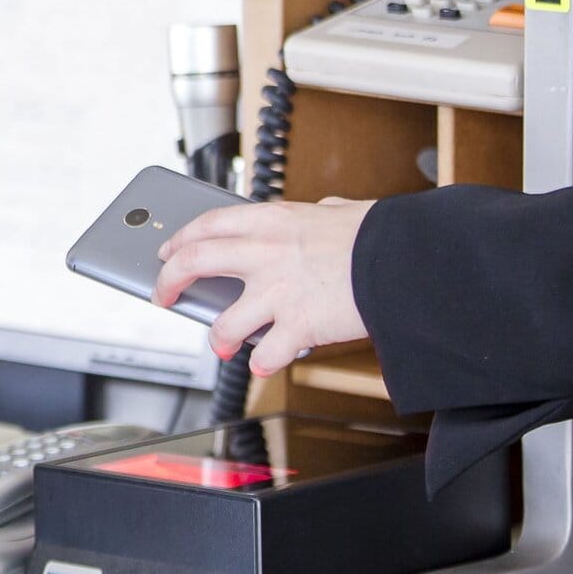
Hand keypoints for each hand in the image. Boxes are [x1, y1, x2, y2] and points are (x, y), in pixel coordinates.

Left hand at [151, 197, 376, 377]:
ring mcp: (278, 291)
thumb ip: (322, 214)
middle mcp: (265, 253)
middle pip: (193, 262)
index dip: (180, 239)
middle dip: (168, 282)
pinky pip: (265, 354)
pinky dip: (262, 362)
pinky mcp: (298, 325)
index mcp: (272, 220)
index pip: (207, 224)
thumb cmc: (381, 235)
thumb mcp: (341, 211)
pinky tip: (262, 363)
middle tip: (162, 295)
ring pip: (223, 323)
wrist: (410, 262)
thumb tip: (327, 210)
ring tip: (219, 345)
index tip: (168, 250)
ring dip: (217, 338)